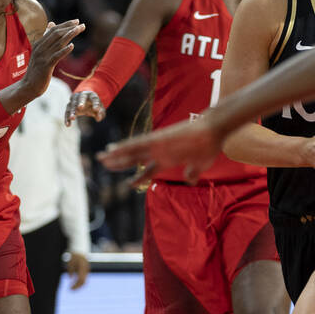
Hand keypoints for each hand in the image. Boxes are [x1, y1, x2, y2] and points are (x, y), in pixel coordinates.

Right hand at [22, 19, 84, 96]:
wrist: (28, 86)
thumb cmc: (37, 70)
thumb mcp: (41, 53)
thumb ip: (46, 39)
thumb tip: (51, 24)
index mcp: (39, 44)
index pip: (53, 30)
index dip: (65, 25)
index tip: (76, 21)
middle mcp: (40, 48)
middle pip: (56, 34)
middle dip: (69, 27)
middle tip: (81, 24)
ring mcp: (42, 57)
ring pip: (57, 43)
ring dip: (70, 35)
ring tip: (79, 29)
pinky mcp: (46, 66)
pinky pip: (56, 56)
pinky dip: (64, 50)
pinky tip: (72, 46)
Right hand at [65, 90, 104, 125]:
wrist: (87, 101)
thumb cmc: (95, 106)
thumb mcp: (100, 110)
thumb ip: (101, 114)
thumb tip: (98, 118)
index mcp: (91, 95)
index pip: (94, 99)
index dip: (95, 104)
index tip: (96, 109)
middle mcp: (82, 96)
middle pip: (81, 98)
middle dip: (80, 102)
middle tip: (80, 107)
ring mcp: (74, 100)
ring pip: (72, 105)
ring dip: (72, 112)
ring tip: (72, 118)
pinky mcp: (69, 106)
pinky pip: (67, 112)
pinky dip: (67, 118)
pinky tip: (68, 125)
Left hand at [65, 253, 89, 289]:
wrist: (80, 250)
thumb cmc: (74, 256)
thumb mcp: (70, 262)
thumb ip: (70, 270)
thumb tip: (70, 278)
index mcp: (82, 268)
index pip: (81, 280)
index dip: (76, 285)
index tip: (70, 289)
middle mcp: (86, 270)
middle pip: (83, 281)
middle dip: (78, 287)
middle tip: (71, 290)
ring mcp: (86, 270)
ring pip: (84, 280)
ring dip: (78, 285)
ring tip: (72, 288)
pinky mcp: (85, 271)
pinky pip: (83, 278)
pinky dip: (79, 282)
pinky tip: (74, 284)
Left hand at [98, 117, 219, 183]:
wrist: (214, 130)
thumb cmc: (210, 147)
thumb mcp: (200, 165)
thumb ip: (192, 173)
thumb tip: (189, 180)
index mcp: (168, 159)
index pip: (149, 170)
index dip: (138, 177)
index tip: (129, 184)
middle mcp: (159, 152)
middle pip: (135, 159)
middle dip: (119, 163)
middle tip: (104, 165)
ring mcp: (157, 145)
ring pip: (131, 152)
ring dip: (115, 156)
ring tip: (100, 158)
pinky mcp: (158, 139)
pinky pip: (137, 144)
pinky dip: (124, 147)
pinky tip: (112, 149)